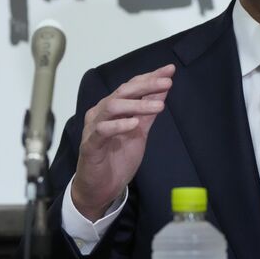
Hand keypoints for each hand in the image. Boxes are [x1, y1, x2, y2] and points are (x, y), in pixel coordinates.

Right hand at [71, 64, 174, 220]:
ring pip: (112, 107)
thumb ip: (147, 112)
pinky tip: (134, 124)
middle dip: (146, 85)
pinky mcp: (90, 145)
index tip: (169, 70)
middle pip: (122, 91)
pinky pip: (102, 131)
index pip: (131, 86)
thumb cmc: (116, 158)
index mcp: (112, 107)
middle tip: (166, 82)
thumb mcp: (139, 132)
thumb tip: (162, 90)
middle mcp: (101, 112)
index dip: (150, 77)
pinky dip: (118, 125)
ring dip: (137, 104)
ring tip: (158, 106)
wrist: (100, 189)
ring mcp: (94, 127)